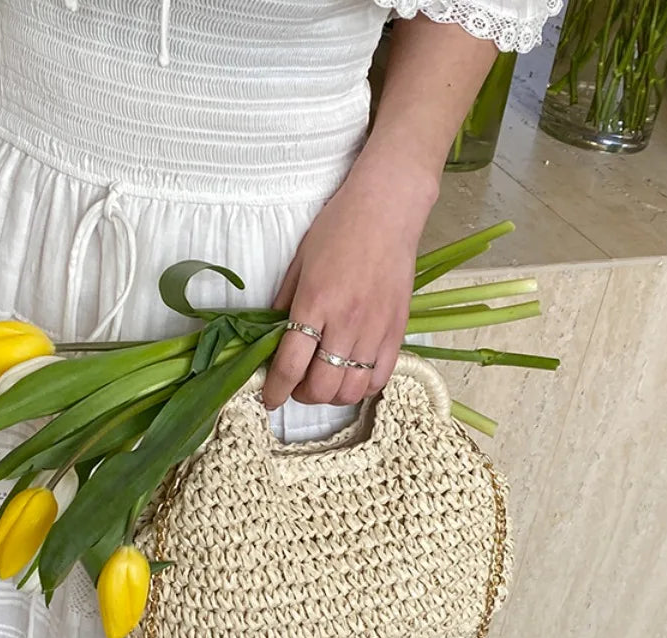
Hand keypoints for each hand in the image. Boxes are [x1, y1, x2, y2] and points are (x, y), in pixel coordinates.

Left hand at [262, 162, 436, 408]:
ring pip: (352, 390)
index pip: (290, 364)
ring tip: (324, 381)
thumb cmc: (338, 228)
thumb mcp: (299, 263)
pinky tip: (351, 375)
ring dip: (332, 396)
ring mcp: (375, 329)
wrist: (388, 209)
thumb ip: (285, 304)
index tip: (268, 399)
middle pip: (321, 386)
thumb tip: (272, 339)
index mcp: (315, 303)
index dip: (275, 390)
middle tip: (296, 385)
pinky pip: (380, 378)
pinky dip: (362, 387)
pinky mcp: (397, 331)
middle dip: (302, 395)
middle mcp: (346, 322)